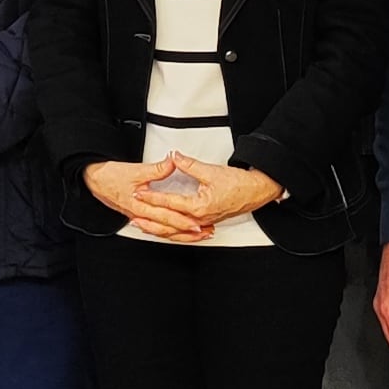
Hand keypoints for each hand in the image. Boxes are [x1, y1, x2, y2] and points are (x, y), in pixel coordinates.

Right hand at [84, 158, 206, 240]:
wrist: (94, 180)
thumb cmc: (110, 177)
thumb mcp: (134, 170)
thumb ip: (156, 169)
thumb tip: (172, 163)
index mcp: (140, 206)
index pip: (166, 217)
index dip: (183, 221)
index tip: (197, 224)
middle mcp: (140, 215)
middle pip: (167, 228)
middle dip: (186, 232)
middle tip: (203, 232)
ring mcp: (139, 216)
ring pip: (162, 230)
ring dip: (180, 234)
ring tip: (196, 235)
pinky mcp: (138, 215)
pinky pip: (156, 227)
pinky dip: (169, 230)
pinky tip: (177, 232)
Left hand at [144, 156, 281, 231]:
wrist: (256, 191)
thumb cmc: (238, 184)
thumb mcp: (211, 171)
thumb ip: (189, 165)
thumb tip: (174, 157)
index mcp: (199, 206)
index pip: (169, 202)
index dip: (152, 197)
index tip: (139, 193)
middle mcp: (199, 218)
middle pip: (169, 222)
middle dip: (150, 219)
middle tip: (133, 215)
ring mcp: (203, 223)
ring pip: (176, 231)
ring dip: (159, 229)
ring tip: (143, 226)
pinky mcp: (206, 222)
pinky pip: (185, 231)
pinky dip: (172, 231)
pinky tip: (164, 230)